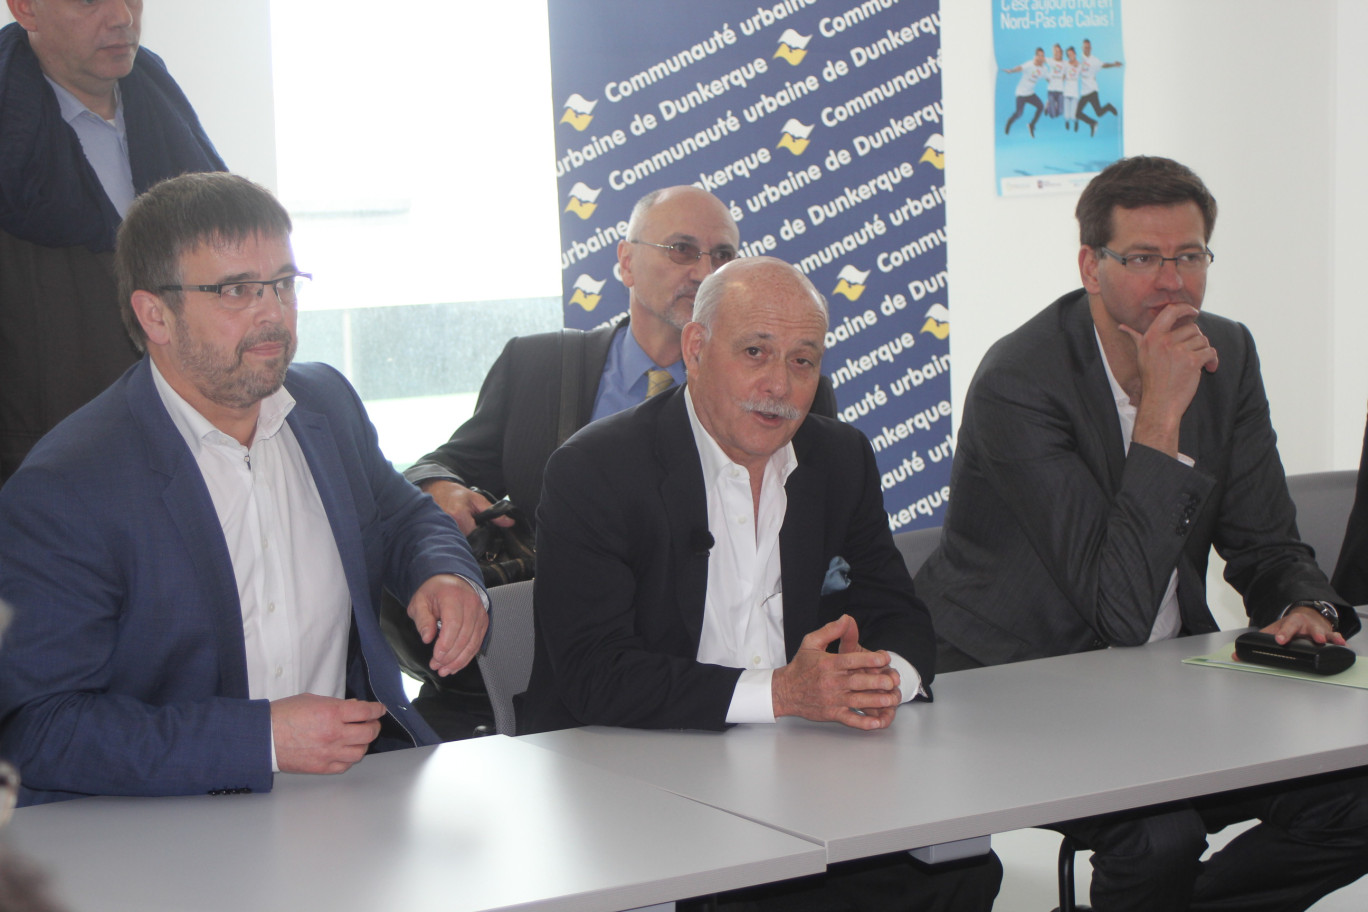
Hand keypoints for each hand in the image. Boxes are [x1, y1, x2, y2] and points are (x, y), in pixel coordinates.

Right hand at [270, 694, 384, 773]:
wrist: (263, 737)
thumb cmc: (283, 715)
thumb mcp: (311, 700)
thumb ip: (336, 704)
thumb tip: (355, 707)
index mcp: (331, 713)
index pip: (365, 712)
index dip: (376, 709)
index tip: (380, 709)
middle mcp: (334, 734)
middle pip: (368, 733)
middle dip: (374, 726)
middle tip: (372, 723)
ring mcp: (328, 753)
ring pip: (360, 751)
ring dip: (364, 743)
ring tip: (359, 737)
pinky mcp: (321, 767)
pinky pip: (345, 765)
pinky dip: (350, 758)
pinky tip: (346, 751)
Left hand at [407, 574, 487, 676]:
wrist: (452, 581)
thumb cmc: (434, 591)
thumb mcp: (420, 601)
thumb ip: (422, 619)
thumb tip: (427, 638)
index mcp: (453, 597)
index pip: (453, 624)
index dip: (446, 644)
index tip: (435, 657)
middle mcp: (471, 604)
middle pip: (464, 636)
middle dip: (450, 656)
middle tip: (436, 666)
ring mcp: (480, 613)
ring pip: (473, 642)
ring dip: (459, 660)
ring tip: (444, 670)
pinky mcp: (483, 621)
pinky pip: (477, 642)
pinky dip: (467, 656)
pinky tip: (456, 665)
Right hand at [419, 480, 514, 535]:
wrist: (438, 490)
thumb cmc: (457, 494)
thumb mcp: (478, 499)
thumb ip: (494, 513)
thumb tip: (510, 522)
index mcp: (459, 515)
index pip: (476, 535)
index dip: (484, 535)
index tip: (485, 529)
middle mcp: (449, 524)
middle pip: (468, 541)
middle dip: (475, 538)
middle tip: (475, 528)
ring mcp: (442, 530)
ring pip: (461, 542)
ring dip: (467, 539)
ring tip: (467, 528)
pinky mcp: (439, 533)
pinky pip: (453, 541)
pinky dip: (459, 538)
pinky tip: (460, 531)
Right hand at [771, 615, 900, 729]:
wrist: (784, 691)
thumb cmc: (800, 666)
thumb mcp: (811, 642)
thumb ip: (830, 630)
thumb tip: (846, 618)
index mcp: (828, 664)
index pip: (851, 660)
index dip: (870, 658)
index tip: (885, 657)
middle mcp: (831, 682)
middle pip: (857, 682)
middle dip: (877, 682)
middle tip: (892, 681)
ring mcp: (832, 699)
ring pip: (857, 701)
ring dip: (875, 701)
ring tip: (890, 700)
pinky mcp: (832, 713)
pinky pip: (850, 719)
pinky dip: (863, 723)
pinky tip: (876, 723)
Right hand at [1122, 304, 1218, 455]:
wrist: (1160, 403)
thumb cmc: (1151, 380)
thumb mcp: (1141, 356)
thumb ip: (1135, 338)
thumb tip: (1121, 327)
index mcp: (1151, 337)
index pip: (1171, 311)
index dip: (1184, 308)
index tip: (1193, 311)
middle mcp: (1163, 341)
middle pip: (1192, 328)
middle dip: (1197, 340)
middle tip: (1194, 352)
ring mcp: (1178, 351)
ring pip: (1203, 340)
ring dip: (1205, 351)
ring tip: (1200, 364)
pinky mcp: (1192, 362)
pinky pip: (1210, 352)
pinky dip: (1213, 360)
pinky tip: (1209, 368)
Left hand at [1261, 605, 1345, 645]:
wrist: (1307, 616)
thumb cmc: (1291, 625)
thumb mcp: (1276, 629)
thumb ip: (1261, 639)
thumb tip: (1239, 653)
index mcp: (1291, 623)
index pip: (1286, 627)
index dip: (1284, 633)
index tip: (1280, 639)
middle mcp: (1306, 625)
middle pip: (1309, 629)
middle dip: (1311, 633)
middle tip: (1314, 639)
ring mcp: (1318, 629)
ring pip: (1323, 632)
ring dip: (1325, 636)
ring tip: (1327, 641)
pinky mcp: (1328, 634)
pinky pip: (1334, 636)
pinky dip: (1338, 639)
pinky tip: (1342, 643)